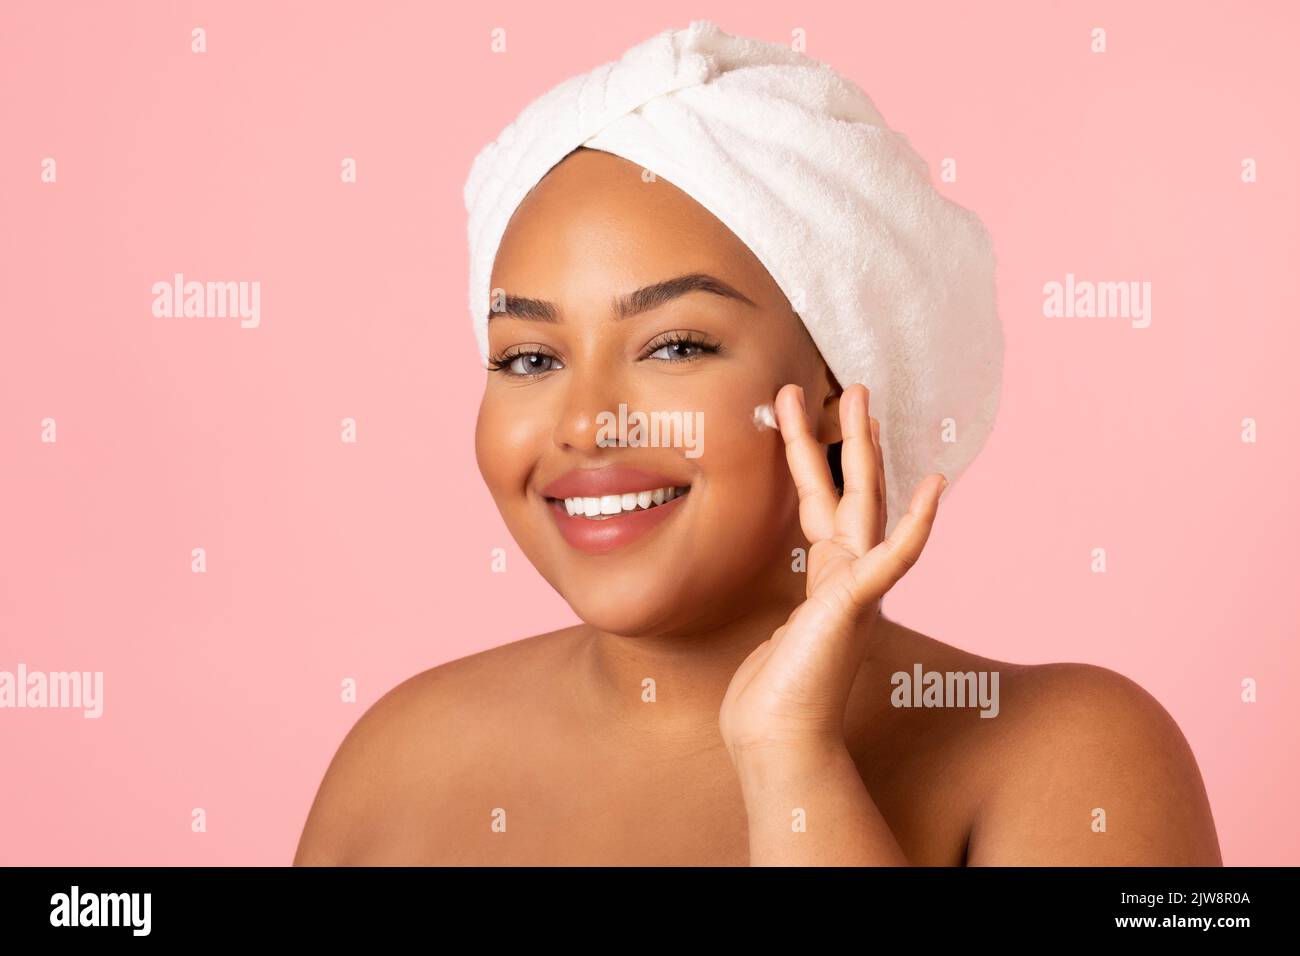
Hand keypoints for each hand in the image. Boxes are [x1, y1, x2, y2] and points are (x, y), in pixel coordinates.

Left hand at [719, 382, 946, 763]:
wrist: (777, 741)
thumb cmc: (773, 699)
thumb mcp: (778, 641)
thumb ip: (794, 620)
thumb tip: (788, 624)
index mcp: (827, 581)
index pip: (825, 508)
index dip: (818, 463)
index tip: (814, 424)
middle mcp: (846, 576)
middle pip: (849, 490)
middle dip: (844, 437)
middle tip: (847, 385)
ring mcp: (855, 587)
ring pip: (863, 501)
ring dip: (862, 447)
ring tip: (860, 394)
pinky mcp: (857, 603)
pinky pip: (895, 555)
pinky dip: (918, 522)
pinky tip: (938, 486)